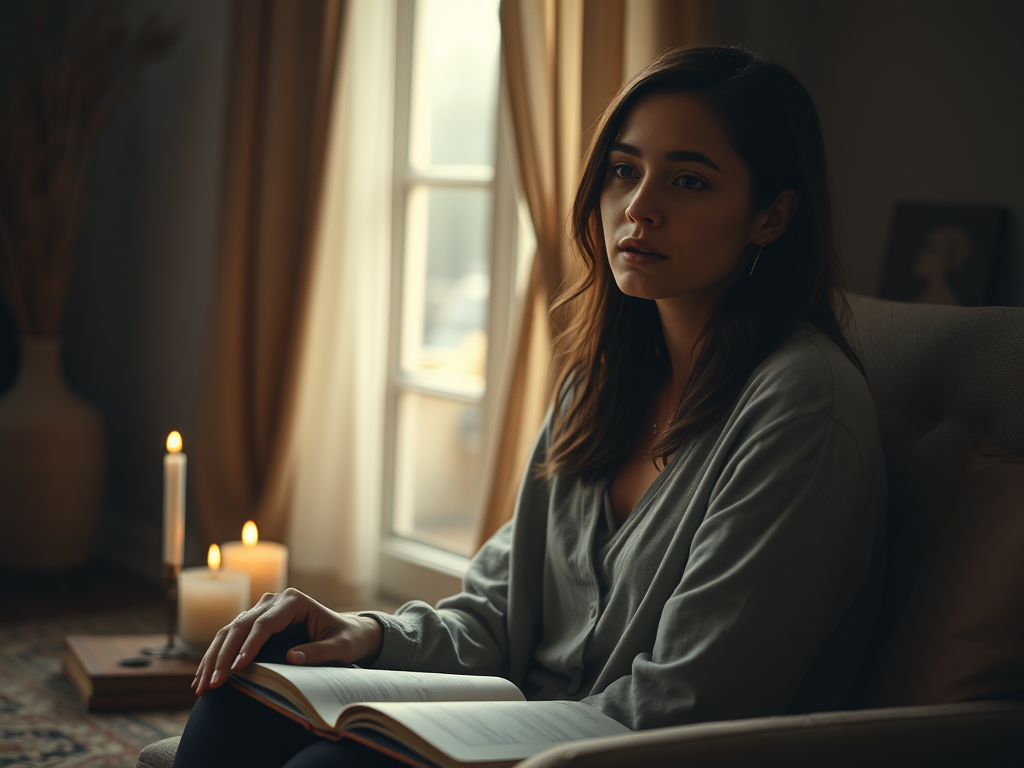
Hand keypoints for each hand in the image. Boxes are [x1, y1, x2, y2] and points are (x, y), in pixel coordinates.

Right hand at [192, 588, 383, 695]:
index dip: (250, 645)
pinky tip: (203, 677)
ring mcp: (262, 610)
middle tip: (212, 684)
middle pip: (241, 626)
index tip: (239, 668)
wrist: (347, 631)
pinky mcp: (254, 623)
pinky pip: (229, 638)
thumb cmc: (346, 639)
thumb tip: (292, 658)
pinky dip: (215, 658)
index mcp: (295, 601)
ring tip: (201, 686)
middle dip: (224, 656)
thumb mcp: (341, 647)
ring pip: (229, 631)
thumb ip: (319, 651)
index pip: (265, 622)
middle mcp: (274, 601)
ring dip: (213, 659)